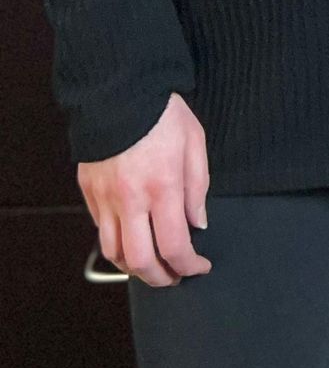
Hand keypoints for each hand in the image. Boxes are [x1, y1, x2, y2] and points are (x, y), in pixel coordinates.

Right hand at [77, 93, 210, 286]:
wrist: (120, 89)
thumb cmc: (163, 113)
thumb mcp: (195, 144)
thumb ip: (198, 189)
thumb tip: (198, 223)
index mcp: (162, 186)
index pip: (175, 245)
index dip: (189, 265)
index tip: (199, 266)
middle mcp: (131, 198)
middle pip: (140, 261)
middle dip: (160, 278)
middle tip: (175, 277)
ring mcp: (105, 197)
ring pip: (113, 252)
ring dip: (134, 267)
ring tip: (152, 265)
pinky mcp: (89, 191)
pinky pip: (100, 230)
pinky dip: (117, 243)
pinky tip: (132, 239)